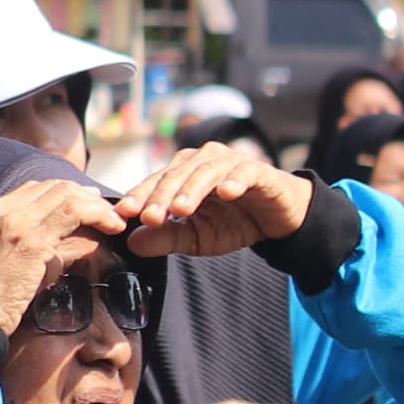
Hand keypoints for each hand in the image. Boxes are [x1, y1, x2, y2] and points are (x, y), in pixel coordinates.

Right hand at [0, 178, 120, 330]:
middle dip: (85, 196)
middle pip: (51, 187)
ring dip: (97, 205)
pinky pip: (73, 213)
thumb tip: (64, 240)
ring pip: (65, 195)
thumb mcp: (1, 260)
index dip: (66, 194)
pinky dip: (98, 215)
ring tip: (115, 220)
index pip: (33, 189)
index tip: (89, 205)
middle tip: (108, 211)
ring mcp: (11, 222)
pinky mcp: (29, 239)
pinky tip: (112, 226)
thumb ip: (27, 243)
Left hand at [113, 143, 310, 256]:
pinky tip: (227, 192)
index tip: (124, 214)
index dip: (139, 196)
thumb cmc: (236, 223)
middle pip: (176, 175)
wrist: (280, 219)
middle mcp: (203, 161)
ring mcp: (231, 162)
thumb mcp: (198, 238)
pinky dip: (234, 180)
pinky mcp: (259, 170)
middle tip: (150, 217)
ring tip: (181, 209)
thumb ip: (168, 238)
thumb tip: (133, 242)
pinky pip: (244, 171)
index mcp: (184, 174)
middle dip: (161, 196)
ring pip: (205, 171)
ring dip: (192, 189)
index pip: (156, 182)